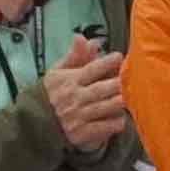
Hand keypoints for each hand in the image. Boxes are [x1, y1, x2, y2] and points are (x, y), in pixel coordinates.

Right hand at [43, 35, 127, 150]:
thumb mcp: (58, 72)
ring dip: (121, 101)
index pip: (91, 69)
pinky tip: (121, 115)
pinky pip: (106, 127)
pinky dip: (116, 121)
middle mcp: (74, 98)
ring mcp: (79, 117)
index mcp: (68, 81)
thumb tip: (82, 37)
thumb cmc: (52, 93)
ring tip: (131, 95)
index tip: (119, 57)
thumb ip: (74, 55)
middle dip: (119, 83)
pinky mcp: (83, 133)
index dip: (107, 62)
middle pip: (102, 89)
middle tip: (133, 78)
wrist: (36, 123)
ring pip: (106, 107)